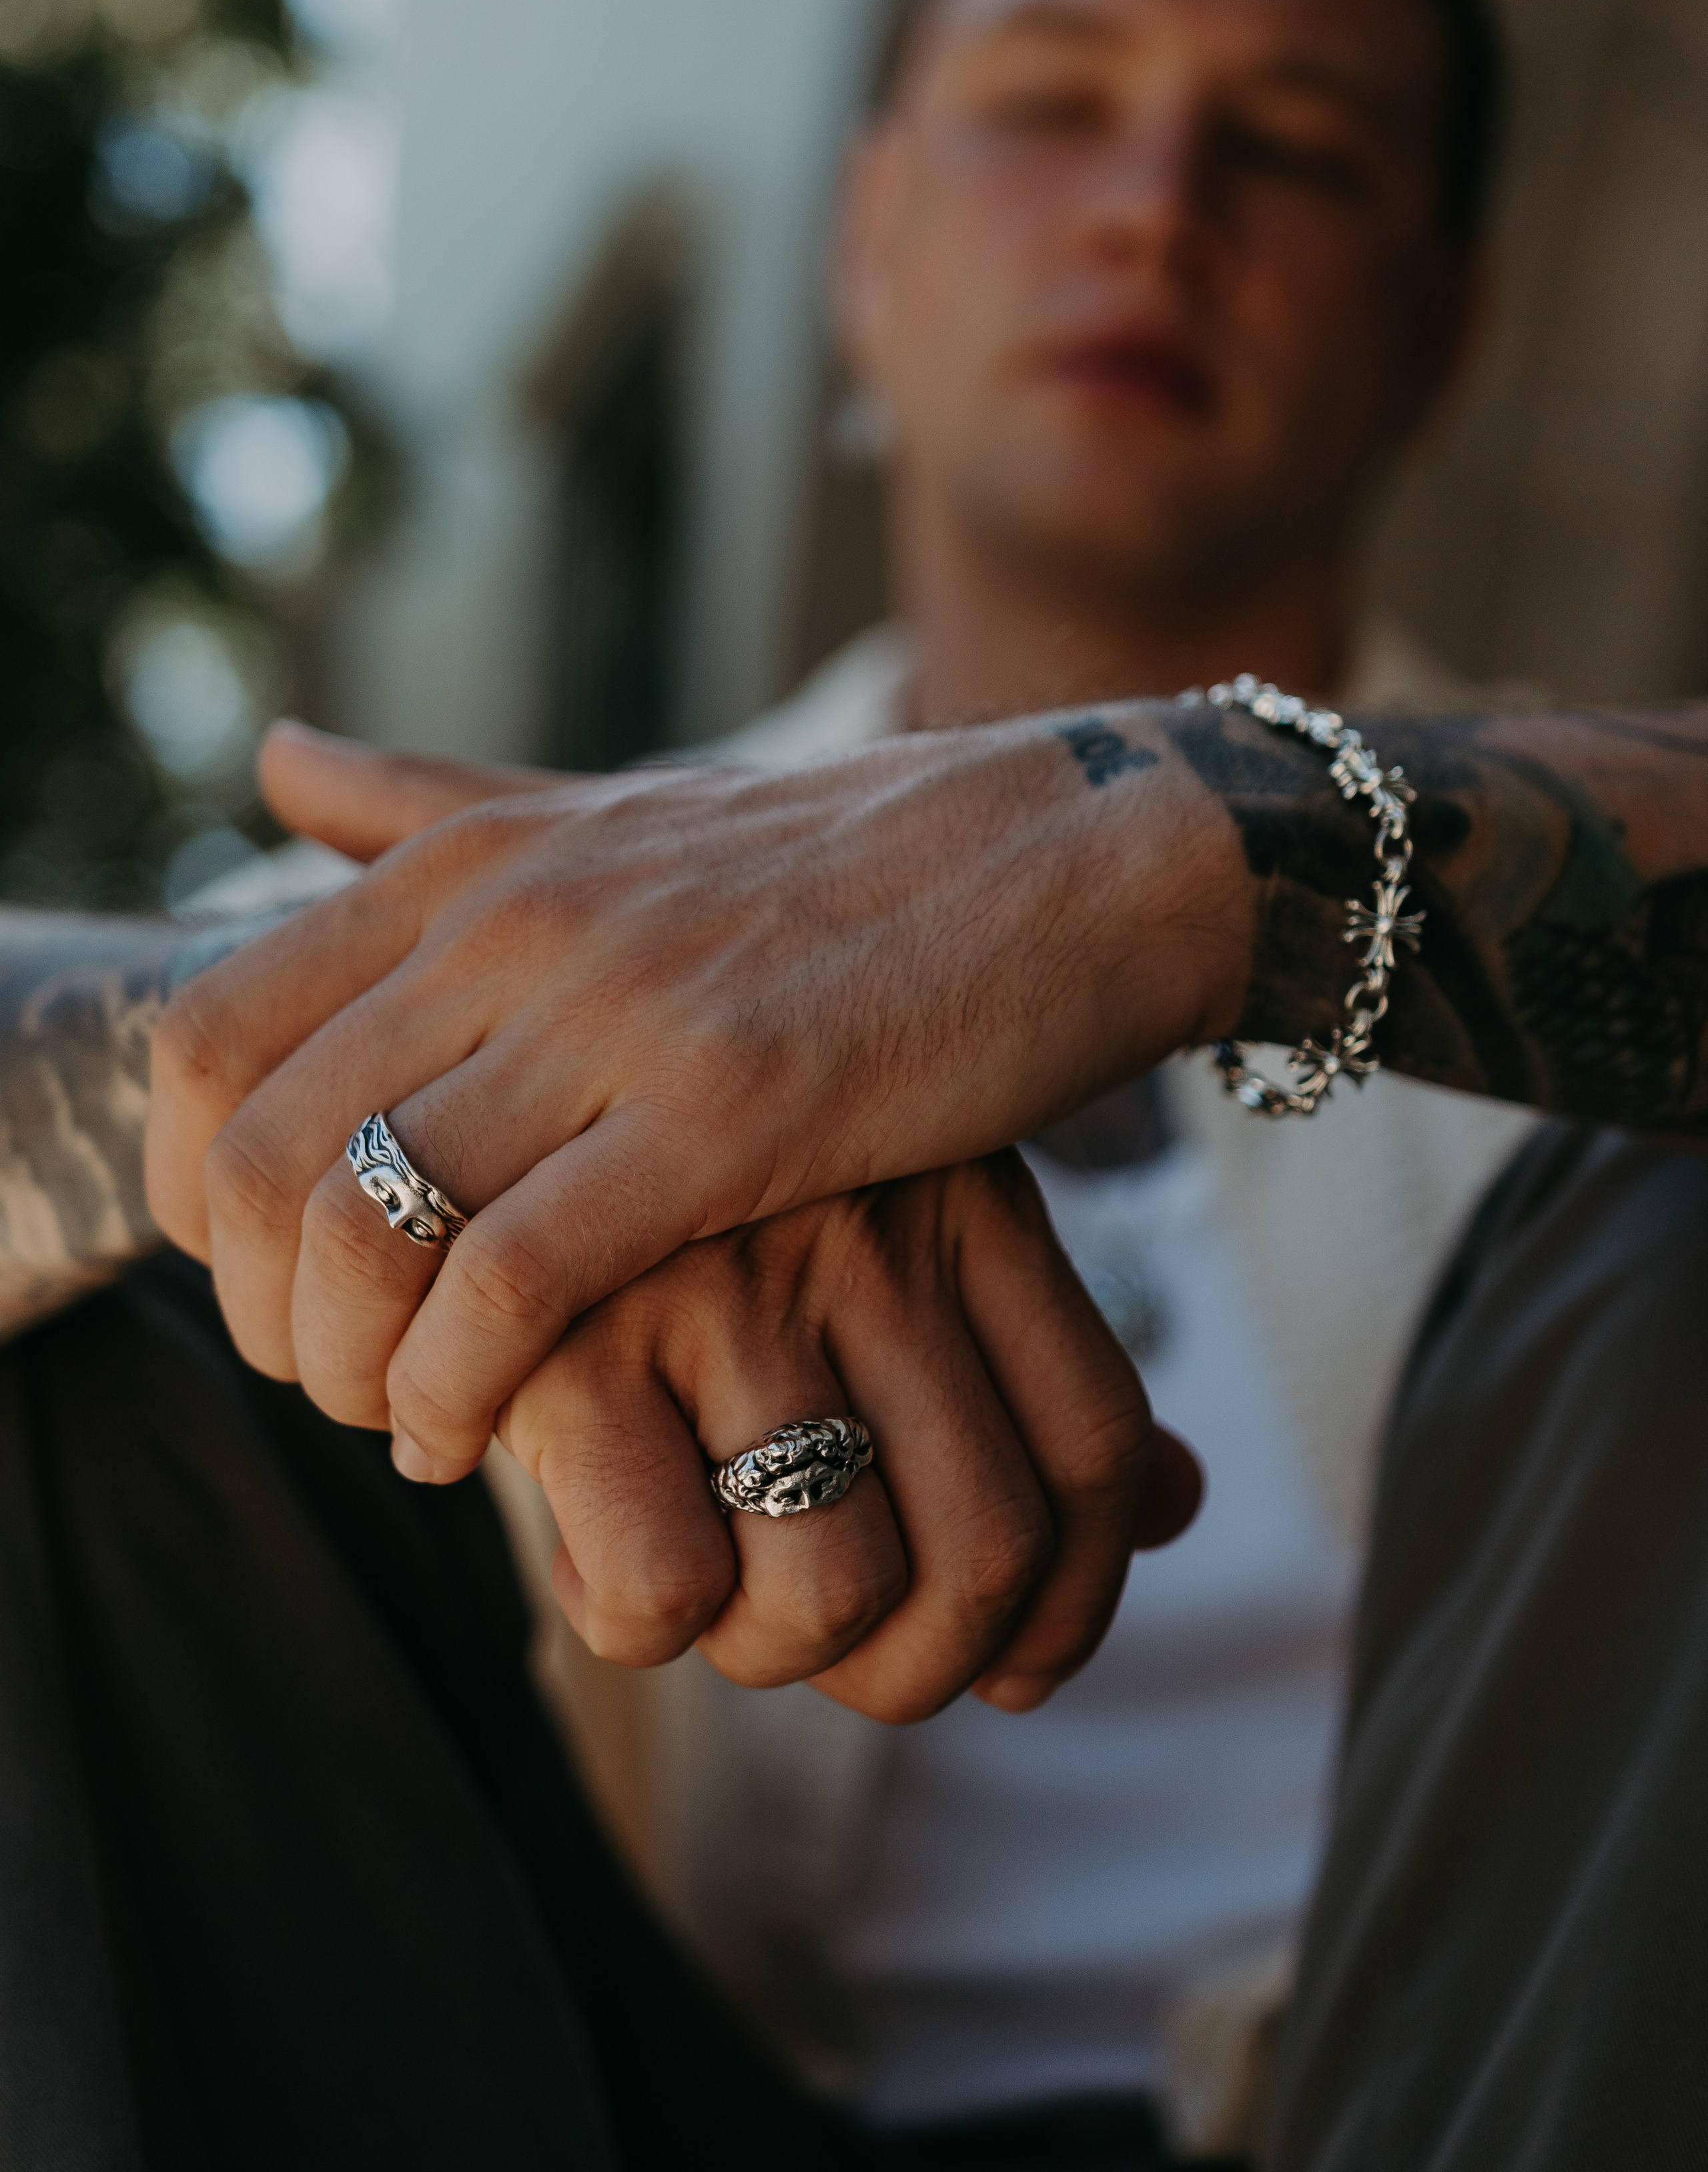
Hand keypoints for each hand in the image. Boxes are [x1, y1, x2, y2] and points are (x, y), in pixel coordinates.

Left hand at [147, 714, 1249, 1477]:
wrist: (1070, 861)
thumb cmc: (831, 866)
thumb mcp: (604, 809)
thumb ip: (431, 805)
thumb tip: (271, 760)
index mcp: (468, 859)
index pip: (204, 1032)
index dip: (187, 1184)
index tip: (259, 1271)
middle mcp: (511, 922)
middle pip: (254, 1153)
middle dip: (254, 1311)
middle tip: (321, 1375)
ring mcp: (617, 1013)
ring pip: (362, 1226)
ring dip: (341, 1369)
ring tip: (398, 1417)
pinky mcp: (727, 1113)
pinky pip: (510, 1285)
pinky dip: (455, 1390)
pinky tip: (480, 1434)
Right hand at [497, 1154, 1200, 1719]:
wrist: (459, 1086)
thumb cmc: (693, 1196)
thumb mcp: (887, 1222)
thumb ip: (1020, 1363)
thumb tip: (1187, 1510)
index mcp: (962, 1194)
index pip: (1095, 1444)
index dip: (1077, 1599)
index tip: (1016, 1664)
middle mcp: (865, 1234)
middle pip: (986, 1550)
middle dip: (915, 1665)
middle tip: (830, 1650)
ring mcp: (724, 1285)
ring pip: (835, 1592)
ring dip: (773, 1653)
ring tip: (707, 1595)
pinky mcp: (572, 1342)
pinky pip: (666, 1592)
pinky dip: (636, 1623)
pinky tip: (586, 1556)